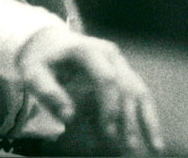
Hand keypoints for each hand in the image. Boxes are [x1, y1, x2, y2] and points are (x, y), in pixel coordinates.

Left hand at [18, 27, 163, 155]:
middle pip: (126, 86)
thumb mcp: (33, 72)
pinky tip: (154, 140)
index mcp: (86, 49)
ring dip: (146, 120)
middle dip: (128, 118)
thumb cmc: (41, 59)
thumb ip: (48, 92)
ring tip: (153, 148)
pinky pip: (140, 93)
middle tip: (126, 146)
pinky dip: (148, 116)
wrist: (49, 41)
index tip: (108, 132)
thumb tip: (68, 117)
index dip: (111, 106)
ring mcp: (119, 61)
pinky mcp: (124, 70)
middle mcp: (107, 52)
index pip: (107, 78)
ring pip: (138, 90)